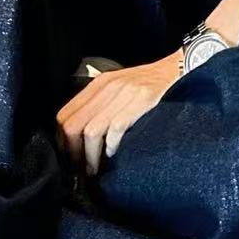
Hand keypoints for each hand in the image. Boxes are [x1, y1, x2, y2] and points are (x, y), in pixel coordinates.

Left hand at [55, 52, 180, 175]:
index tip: (68, 156)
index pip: (65, 114)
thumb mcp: (119, 86)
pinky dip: (111, 147)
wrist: (176, 70)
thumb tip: (81, 134)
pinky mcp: (140, 101)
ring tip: (94, 168)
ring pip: (91, 131)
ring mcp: (123, 94)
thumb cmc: (147, 83)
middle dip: (73, 152)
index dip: (62, 140)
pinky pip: (115, 130)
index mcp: (99, 84)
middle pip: (73, 125)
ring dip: (90, 156)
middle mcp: (108, 87)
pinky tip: (114, 154)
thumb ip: (100, 103)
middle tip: (78, 167)